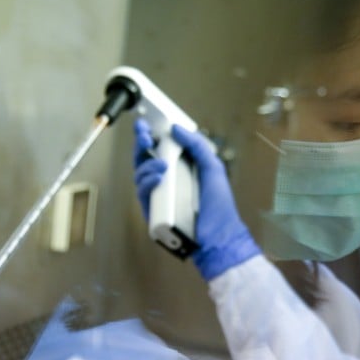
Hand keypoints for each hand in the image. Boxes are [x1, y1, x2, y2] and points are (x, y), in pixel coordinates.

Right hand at [133, 118, 260, 279]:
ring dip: (148, 163)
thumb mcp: (213, 168)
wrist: (218, 236)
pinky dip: (148, 181)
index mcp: (181, 168)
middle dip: (142, 143)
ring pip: (141, 172)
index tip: (146, 122)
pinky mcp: (153, 210)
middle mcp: (168, 180)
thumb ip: (197, 145)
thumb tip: (177, 129)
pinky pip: (143, 192)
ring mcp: (159, 195)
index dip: (152, 134)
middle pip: (146, 157)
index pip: (162, 147)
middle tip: (143, 134)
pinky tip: (158, 178)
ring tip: (162, 166)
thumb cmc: (219, 206)